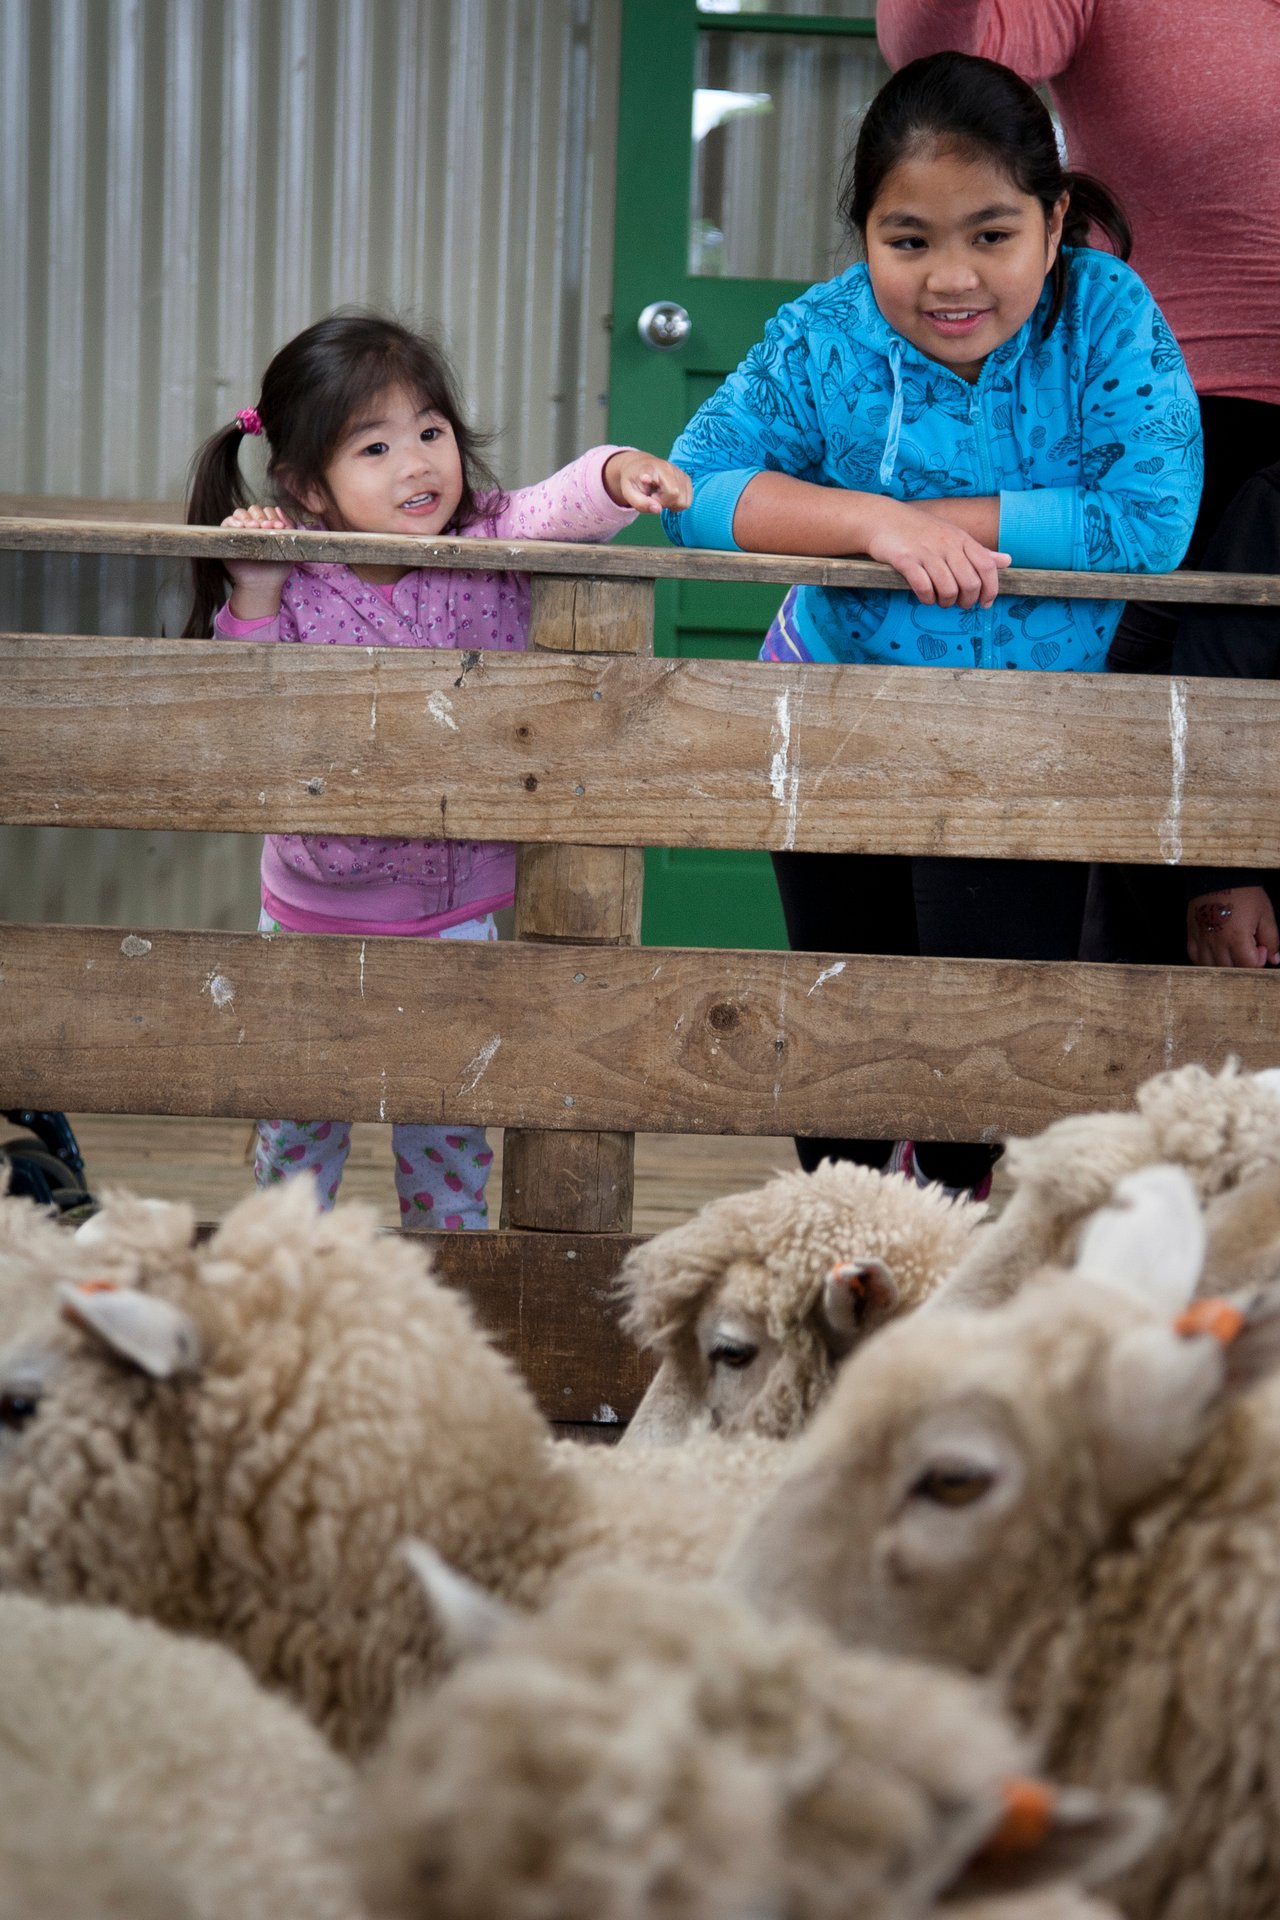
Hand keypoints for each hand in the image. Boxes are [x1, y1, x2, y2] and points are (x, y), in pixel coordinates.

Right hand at [221, 504, 295, 617]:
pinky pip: (227, 521)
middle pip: (254, 509)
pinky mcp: (227, 536)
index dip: (273, 516)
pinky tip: (241, 527)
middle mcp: (253, 525)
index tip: (279, 527)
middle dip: (261, 517)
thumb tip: (278, 508)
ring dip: (248, 518)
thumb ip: (289, 527)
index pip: (268, 511)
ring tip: (254, 527)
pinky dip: (233, 521)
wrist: (263, 584)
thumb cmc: (278, 566)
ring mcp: (240, 530)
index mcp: (267, 525)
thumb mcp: (289, 546)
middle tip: (266, 527)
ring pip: (240, 513)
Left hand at [603, 450, 692, 513]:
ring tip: (659, 494)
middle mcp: (671, 468)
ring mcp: (681, 473)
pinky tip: (666, 494)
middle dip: (665, 504)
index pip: (672, 491)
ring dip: (671, 504)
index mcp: (655, 469)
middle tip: (653, 497)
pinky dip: (676, 502)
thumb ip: (641, 503)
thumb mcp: (628, 493)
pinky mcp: (686, 478)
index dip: (663, 499)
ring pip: (685, 502)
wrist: (639, 465)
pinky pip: (687, 500)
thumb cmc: (633, 480)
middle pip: (679, 499)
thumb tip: (658, 510)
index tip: (650, 492)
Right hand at [862, 496, 1009, 608]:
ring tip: (940, 600)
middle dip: (967, 600)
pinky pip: (923, 587)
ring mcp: (926, 552)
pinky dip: (927, 598)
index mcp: (962, 539)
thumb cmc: (922, 531)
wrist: (884, 519)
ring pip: (948, 588)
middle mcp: (947, 544)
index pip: (987, 567)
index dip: (991, 589)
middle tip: (959, 603)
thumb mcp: (955, 536)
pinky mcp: (906, 559)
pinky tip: (925, 597)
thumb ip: (980, 552)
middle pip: (970, 583)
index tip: (985, 603)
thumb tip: (1008, 561)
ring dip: (946, 602)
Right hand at [1186, 887, 1279, 967]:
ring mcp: (1202, 940)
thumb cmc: (1243, 893)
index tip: (1261, 948)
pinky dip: (1207, 960)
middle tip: (1249, 947)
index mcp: (1236, 937)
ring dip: (1225, 964)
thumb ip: (1271, 939)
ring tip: (1233, 950)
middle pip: (1230, 969)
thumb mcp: (1265, 914)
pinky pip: (1196, 958)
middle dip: (1243, 963)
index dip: (1259, 960)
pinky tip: (1217, 951)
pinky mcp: (1192, 935)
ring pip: (1212, 967)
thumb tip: (1274, 958)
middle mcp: (1217, 941)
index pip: (1248, 965)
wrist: (1217, 876)